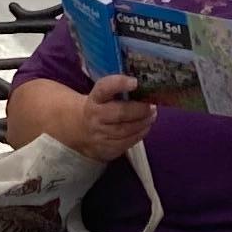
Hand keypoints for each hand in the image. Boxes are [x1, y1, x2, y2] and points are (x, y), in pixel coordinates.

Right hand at [29, 72, 156, 162]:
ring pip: (125, 130)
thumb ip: (118, 90)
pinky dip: (139, 134)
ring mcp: (99, 135)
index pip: (104, 88)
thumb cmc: (98, 107)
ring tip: (152, 115)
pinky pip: (126, 143)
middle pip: (120, 113)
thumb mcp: (103, 95)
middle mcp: (95, 117)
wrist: (78, 129)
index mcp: (94, 98)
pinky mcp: (105, 149)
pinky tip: (145, 127)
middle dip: (140, 110)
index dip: (119, 84)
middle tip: (152, 105)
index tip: (135, 82)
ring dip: (143, 123)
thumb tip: (145, 84)